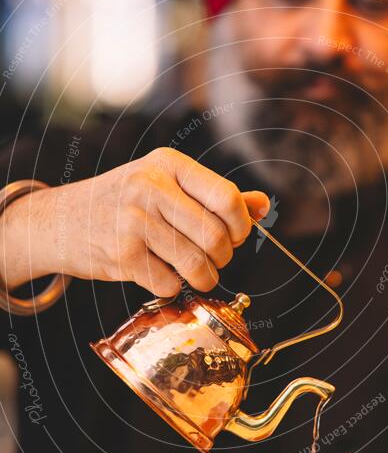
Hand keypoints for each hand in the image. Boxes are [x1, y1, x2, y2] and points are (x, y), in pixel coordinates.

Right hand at [1, 147, 269, 293]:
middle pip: (216, 237)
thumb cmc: (122, 202)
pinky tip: (160, 275)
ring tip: (195, 274)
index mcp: (168, 165)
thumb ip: (215, 195)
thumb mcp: (166, 184)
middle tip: (212, 260)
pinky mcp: (121, 254)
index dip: (241, 226)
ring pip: (196, 265)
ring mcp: (134, 221)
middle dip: (222, 258)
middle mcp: (150, 187)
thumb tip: (264, 205)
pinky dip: (172, 287)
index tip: (234, 236)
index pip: (227, 198)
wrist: (58, 221)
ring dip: (203, 278)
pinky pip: (169, 283)